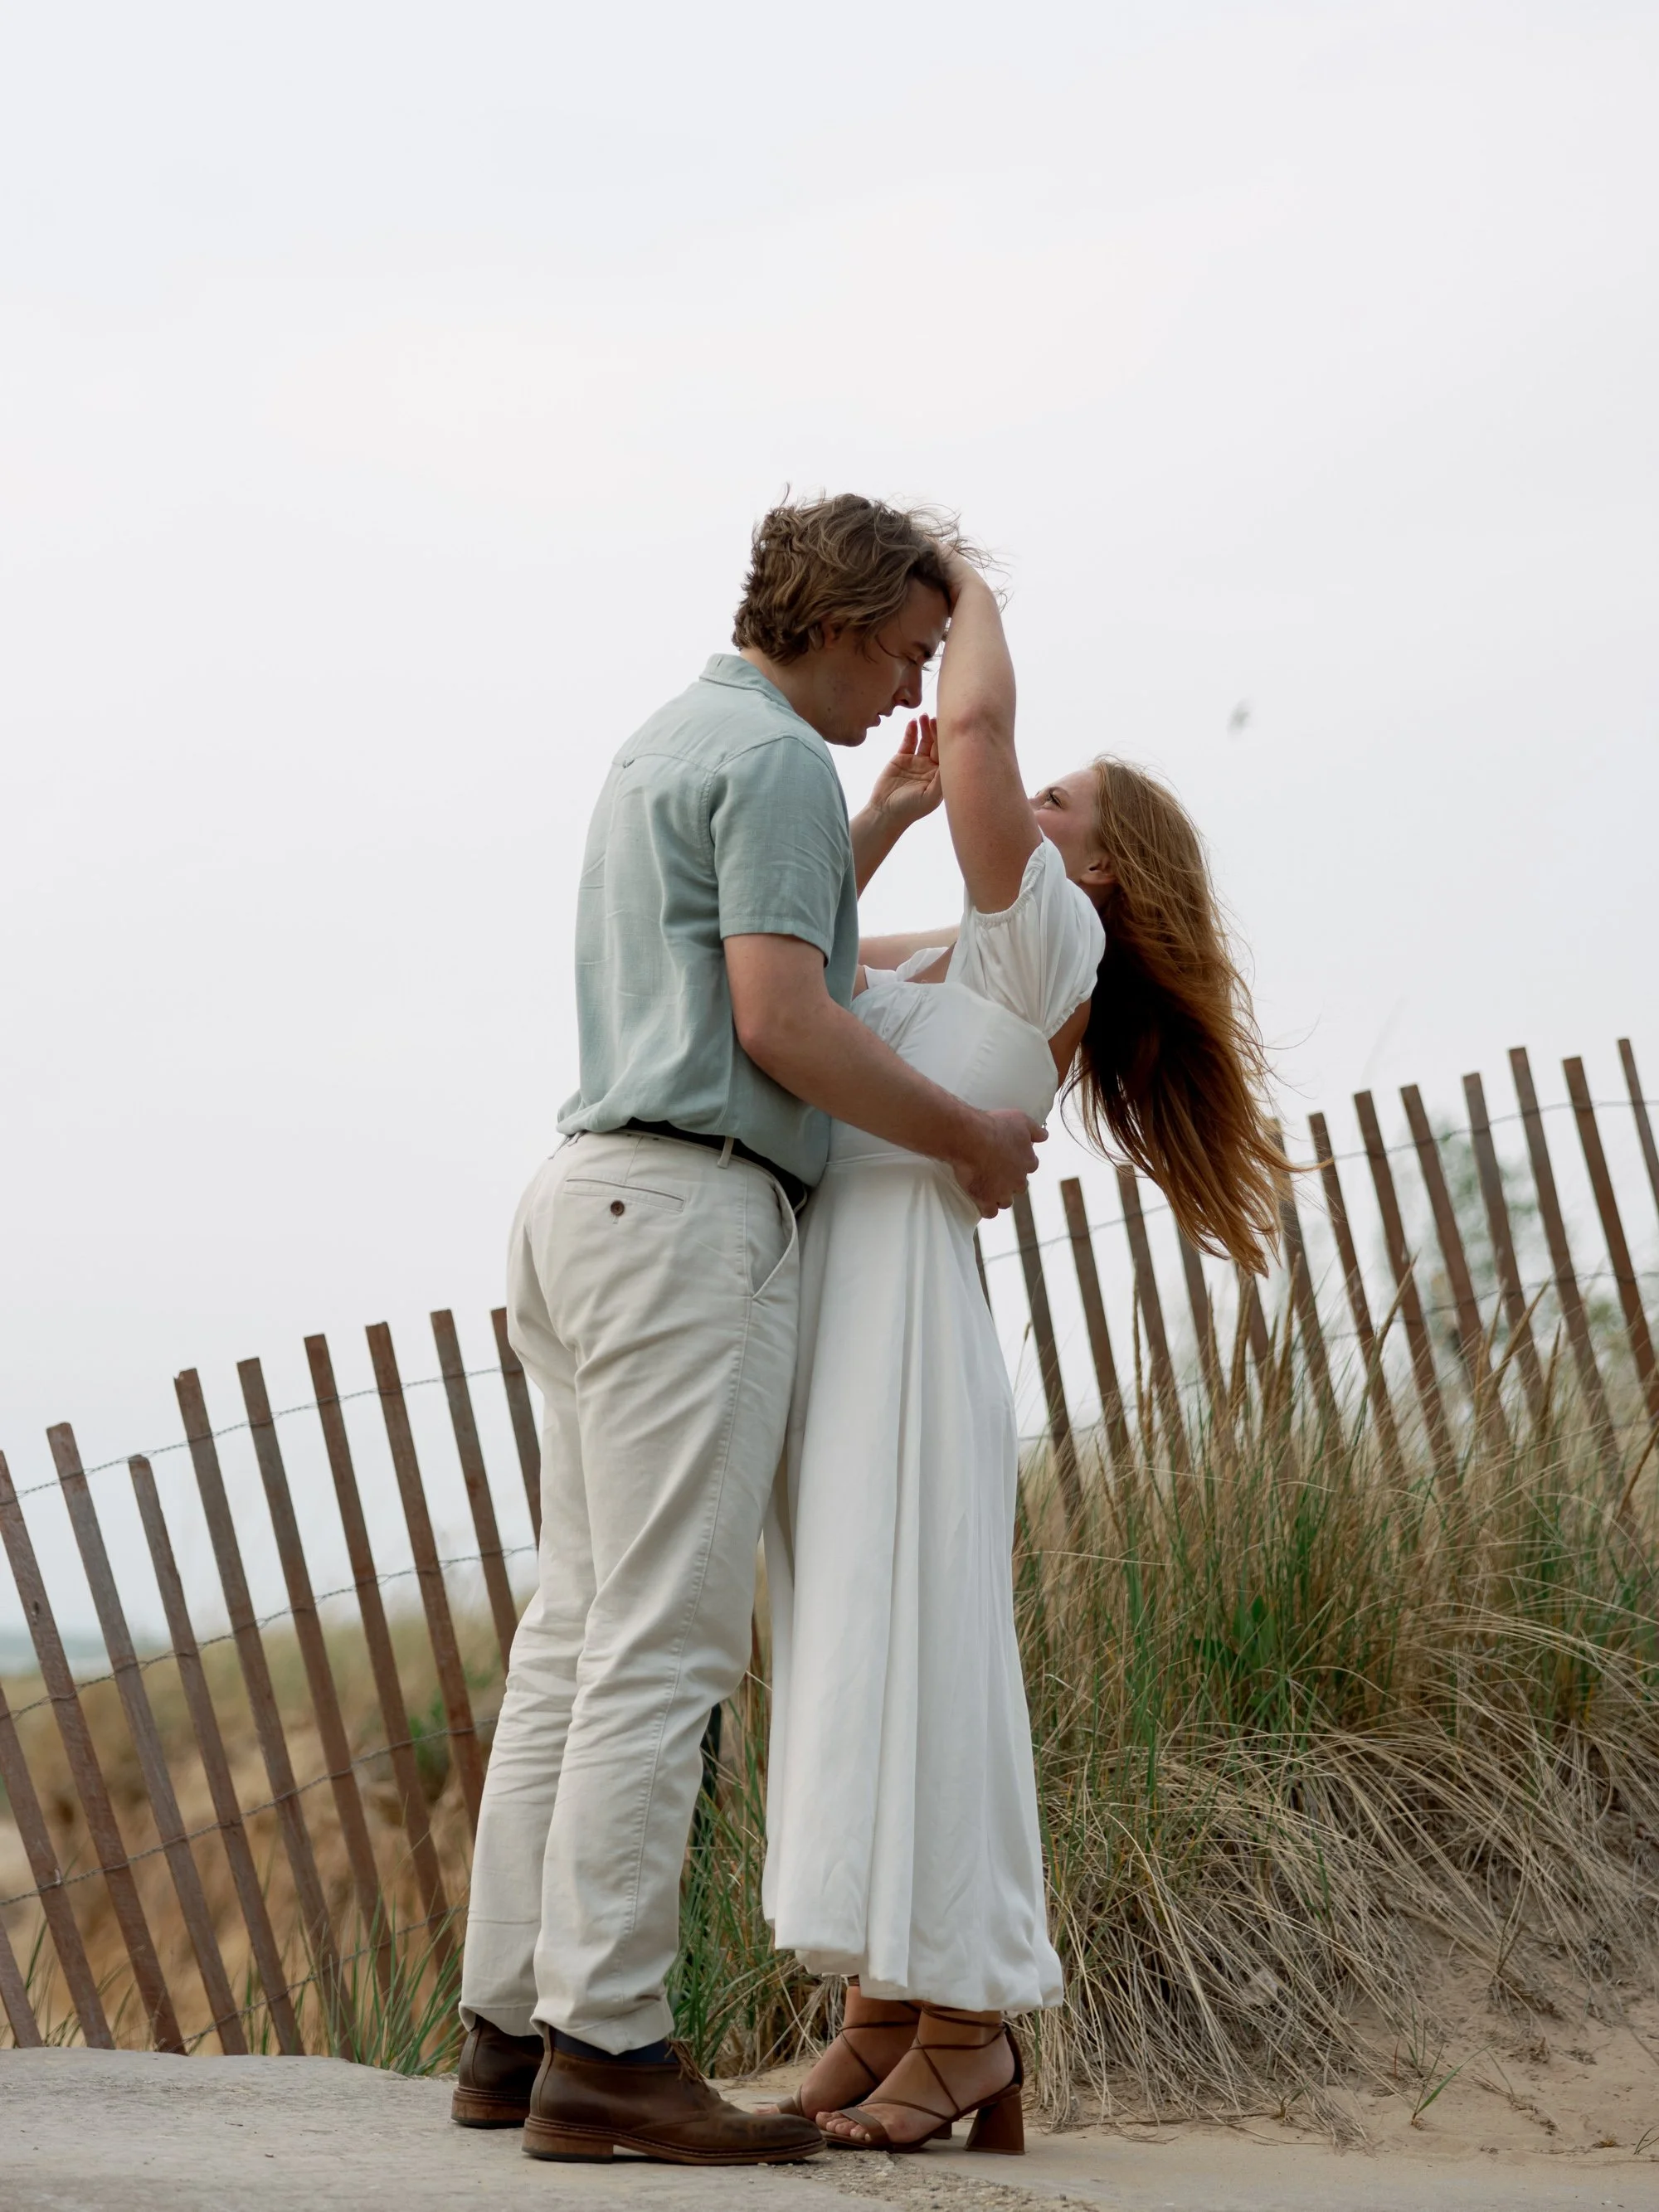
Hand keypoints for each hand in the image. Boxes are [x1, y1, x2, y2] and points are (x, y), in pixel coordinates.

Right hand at [865, 715, 941, 834]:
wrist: (885, 811)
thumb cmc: (910, 809)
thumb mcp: (930, 797)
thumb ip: (942, 780)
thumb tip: (953, 761)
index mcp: (941, 776)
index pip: (948, 753)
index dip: (947, 740)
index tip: (947, 728)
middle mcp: (931, 767)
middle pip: (937, 743)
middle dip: (937, 730)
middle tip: (935, 718)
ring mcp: (916, 761)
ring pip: (924, 739)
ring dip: (925, 727)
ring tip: (924, 716)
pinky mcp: (902, 758)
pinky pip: (908, 741)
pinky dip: (911, 731)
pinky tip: (912, 722)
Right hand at [950, 1108, 1044, 1217]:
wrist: (972, 1139)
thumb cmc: (995, 1126)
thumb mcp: (1020, 1119)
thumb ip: (1035, 1130)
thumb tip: (1045, 1136)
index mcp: (1028, 1161)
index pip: (1031, 1165)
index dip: (1020, 1162)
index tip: (1010, 1157)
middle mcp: (1019, 1180)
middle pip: (1019, 1186)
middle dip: (1011, 1181)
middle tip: (996, 1171)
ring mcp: (1002, 1192)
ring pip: (1006, 1201)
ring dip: (999, 1197)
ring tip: (987, 1188)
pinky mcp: (985, 1200)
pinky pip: (990, 1213)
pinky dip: (986, 1209)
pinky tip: (980, 1202)